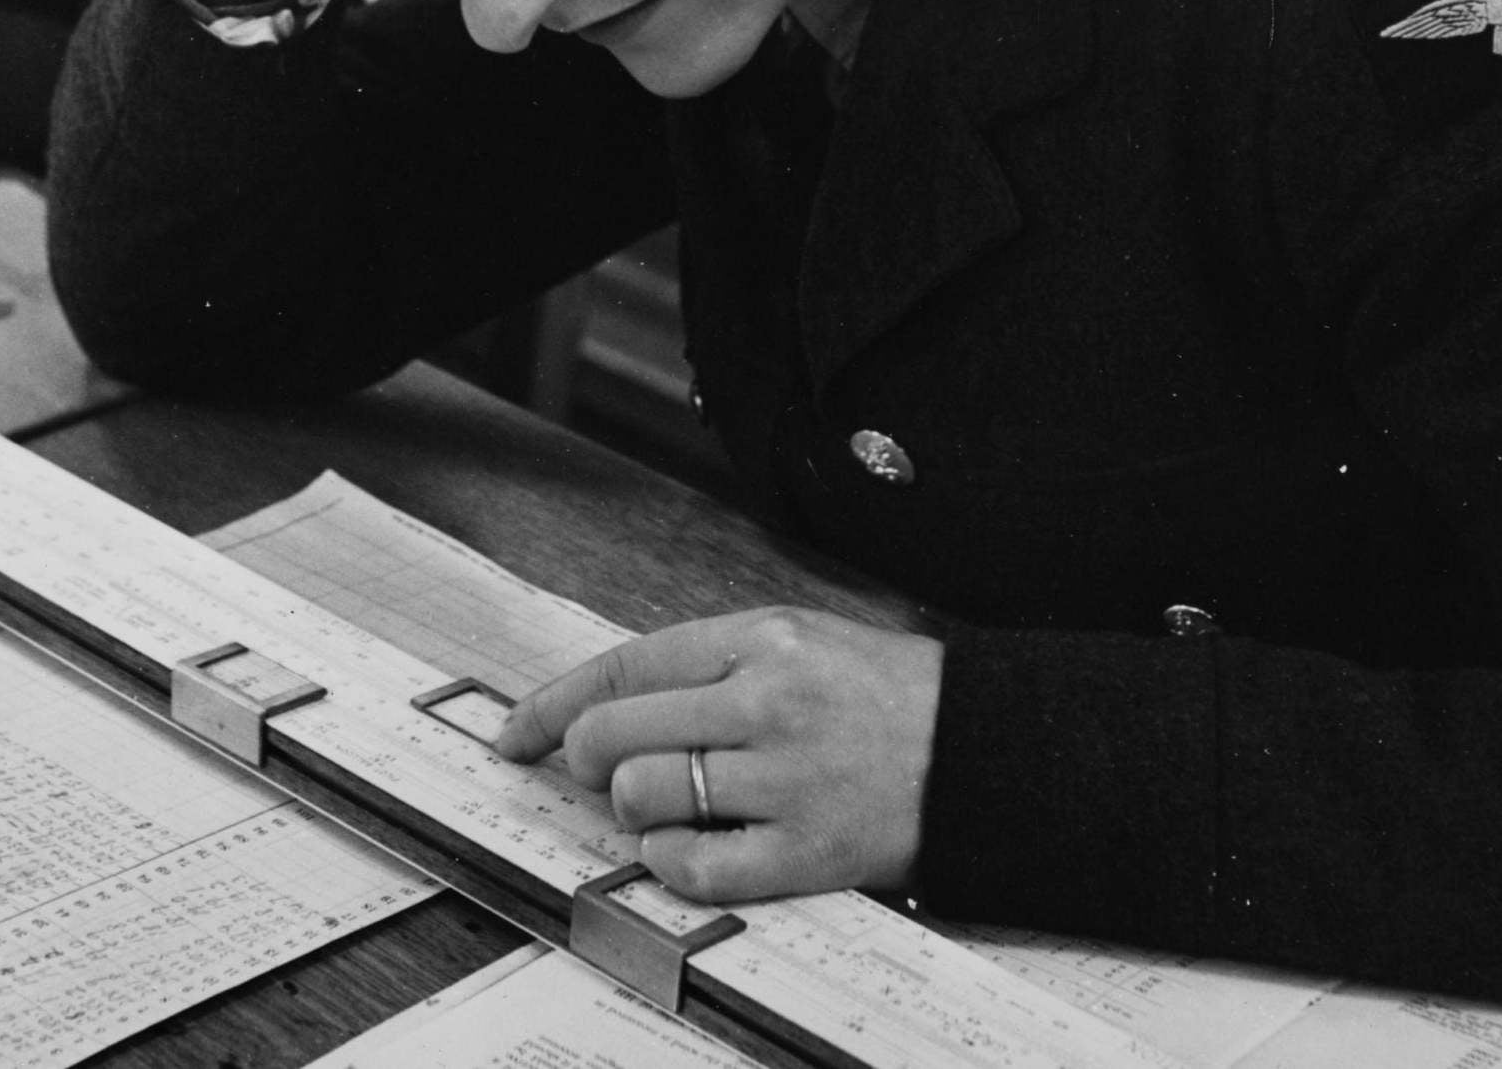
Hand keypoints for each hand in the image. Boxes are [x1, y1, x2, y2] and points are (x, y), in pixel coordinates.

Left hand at [496, 608, 942, 905]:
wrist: (982, 750)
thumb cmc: (888, 695)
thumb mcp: (802, 640)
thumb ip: (711, 662)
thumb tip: (612, 703)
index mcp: (761, 638)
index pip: (624, 666)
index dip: (554, 703)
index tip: (518, 732)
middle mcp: (766, 701)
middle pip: (616, 734)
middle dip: (589, 761)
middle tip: (605, 774)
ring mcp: (785, 777)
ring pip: (644, 797)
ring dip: (634, 812)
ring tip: (668, 807)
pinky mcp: (805, 848)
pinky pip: (695, 864)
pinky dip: (669, 862)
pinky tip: (686, 847)